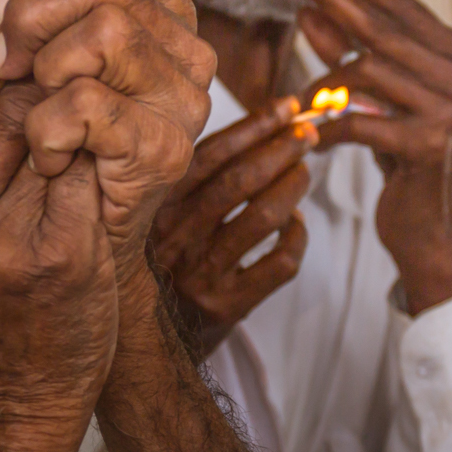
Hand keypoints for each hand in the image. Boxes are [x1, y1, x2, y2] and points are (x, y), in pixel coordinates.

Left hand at [0, 0, 212, 286]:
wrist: (63, 281)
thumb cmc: (36, 175)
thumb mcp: (11, 86)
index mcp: (157, 19)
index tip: (3, 18)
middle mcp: (185, 51)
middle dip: (33, 13)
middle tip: (5, 65)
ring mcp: (184, 102)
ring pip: (108, 26)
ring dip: (45, 68)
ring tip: (33, 113)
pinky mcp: (169, 153)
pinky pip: (88, 101)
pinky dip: (48, 127)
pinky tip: (47, 158)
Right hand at [0, 45, 118, 445]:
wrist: (5, 405)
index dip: (15, 59)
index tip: (50, 58)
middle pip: (13, 99)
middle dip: (56, 88)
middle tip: (89, 88)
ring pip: (56, 129)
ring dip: (83, 125)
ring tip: (101, 130)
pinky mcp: (57, 255)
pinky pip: (92, 172)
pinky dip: (106, 164)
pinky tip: (115, 171)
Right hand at [151, 99, 312, 354]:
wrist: (144, 344)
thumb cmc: (161, 266)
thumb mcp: (156, 219)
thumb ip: (190, 181)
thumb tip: (259, 128)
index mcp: (153, 209)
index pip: (208, 156)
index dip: (252, 126)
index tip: (287, 107)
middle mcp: (173, 240)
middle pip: (238, 182)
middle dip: (280, 149)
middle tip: (307, 133)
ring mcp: (199, 275)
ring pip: (262, 217)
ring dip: (293, 187)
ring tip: (304, 172)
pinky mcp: (225, 307)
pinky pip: (278, 263)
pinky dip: (297, 236)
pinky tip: (296, 224)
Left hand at [286, 0, 451, 314]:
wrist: (427, 228)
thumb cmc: (400, 156)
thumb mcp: (374, 97)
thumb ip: (346, 52)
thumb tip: (307, 8)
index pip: (403, 6)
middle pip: (382, 28)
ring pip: (366, 70)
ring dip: (322, 83)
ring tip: (300, 104)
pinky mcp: (430, 145)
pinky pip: (359, 120)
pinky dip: (326, 127)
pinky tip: (309, 138)